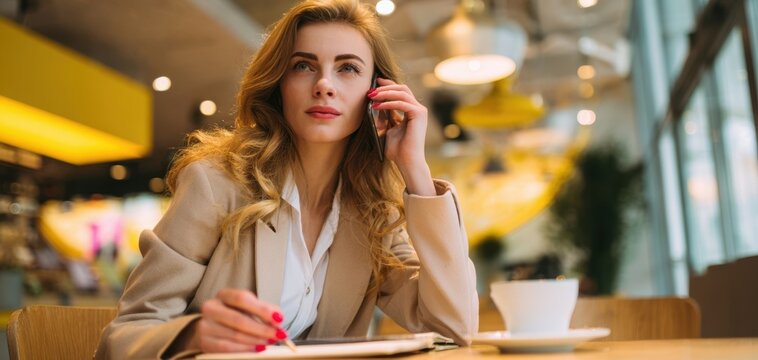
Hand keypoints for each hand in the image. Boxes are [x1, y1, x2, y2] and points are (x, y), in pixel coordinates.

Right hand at [193, 289, 287, 352]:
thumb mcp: (248, 308)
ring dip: (257, 340)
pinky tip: (258, 348)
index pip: (242, 298)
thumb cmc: (234, 316)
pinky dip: (246, 349)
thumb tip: (278, 318)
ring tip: (271, 342)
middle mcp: (211, 308)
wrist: (211, 329)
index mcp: (223, 295)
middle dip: (263, 329)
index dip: (262, 309)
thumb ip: (263, 310)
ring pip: (235, 335)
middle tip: (279, 335)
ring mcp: (206, 326)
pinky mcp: (205, 342)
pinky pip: (227, 348)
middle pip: (239, 319)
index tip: (279, 319)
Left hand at [369, 78, 434, 194]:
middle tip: (371, 90)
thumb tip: (374, 104)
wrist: (407, 162)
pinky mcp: (419, 114)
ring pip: (402, 93)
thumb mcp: (387, 129)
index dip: (388, 85)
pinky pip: (402, 103)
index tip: (375, 83)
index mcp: (411, 111)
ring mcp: (420, 111)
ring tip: (372, 97)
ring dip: (385, 93)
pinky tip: (378, 105)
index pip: (401, 92)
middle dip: (385, 87)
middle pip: (402, 88)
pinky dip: (389, 103)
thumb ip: (384, 117)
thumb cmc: (397, 150)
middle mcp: (418, 109)